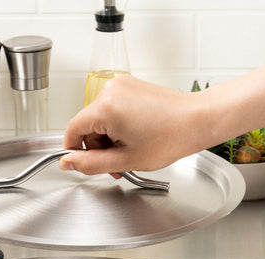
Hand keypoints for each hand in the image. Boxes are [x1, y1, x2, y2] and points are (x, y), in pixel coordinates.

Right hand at [60, 76, 205, 175]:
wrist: (197, 121)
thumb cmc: (170, 138)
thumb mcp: (125, 160)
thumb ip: (91, 164)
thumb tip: (67, 163)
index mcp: (105, 107)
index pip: (72, 129)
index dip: (74, 151)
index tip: (80, 164)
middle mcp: (110, 90)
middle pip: (88, 125)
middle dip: (97, 148)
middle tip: (115, 166)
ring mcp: (122, 85)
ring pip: (101, 119)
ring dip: (109, 139)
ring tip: (128, 154)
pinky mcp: (131, 86)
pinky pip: (114, 110)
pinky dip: (118, 127)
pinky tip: (134, 139)